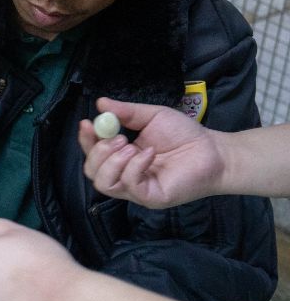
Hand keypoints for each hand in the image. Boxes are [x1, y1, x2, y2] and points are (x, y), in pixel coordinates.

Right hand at [79, 97, 223, 208]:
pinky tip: (150, 153)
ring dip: (112, 162)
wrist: (214, 150)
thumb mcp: (152, 116)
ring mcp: (136, 189)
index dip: (86, 141)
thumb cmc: (185, 135)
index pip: (93, 154)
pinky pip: (129, 186)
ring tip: (131, 147)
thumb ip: (126, 112)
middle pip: (92, 171)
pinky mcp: (149, 197)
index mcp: (122, 157)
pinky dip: (135, 167)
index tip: (87, 123)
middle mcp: (124, 175)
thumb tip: (101, 103)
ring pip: (104, 183)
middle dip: (98, 152)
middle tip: (118, 138)